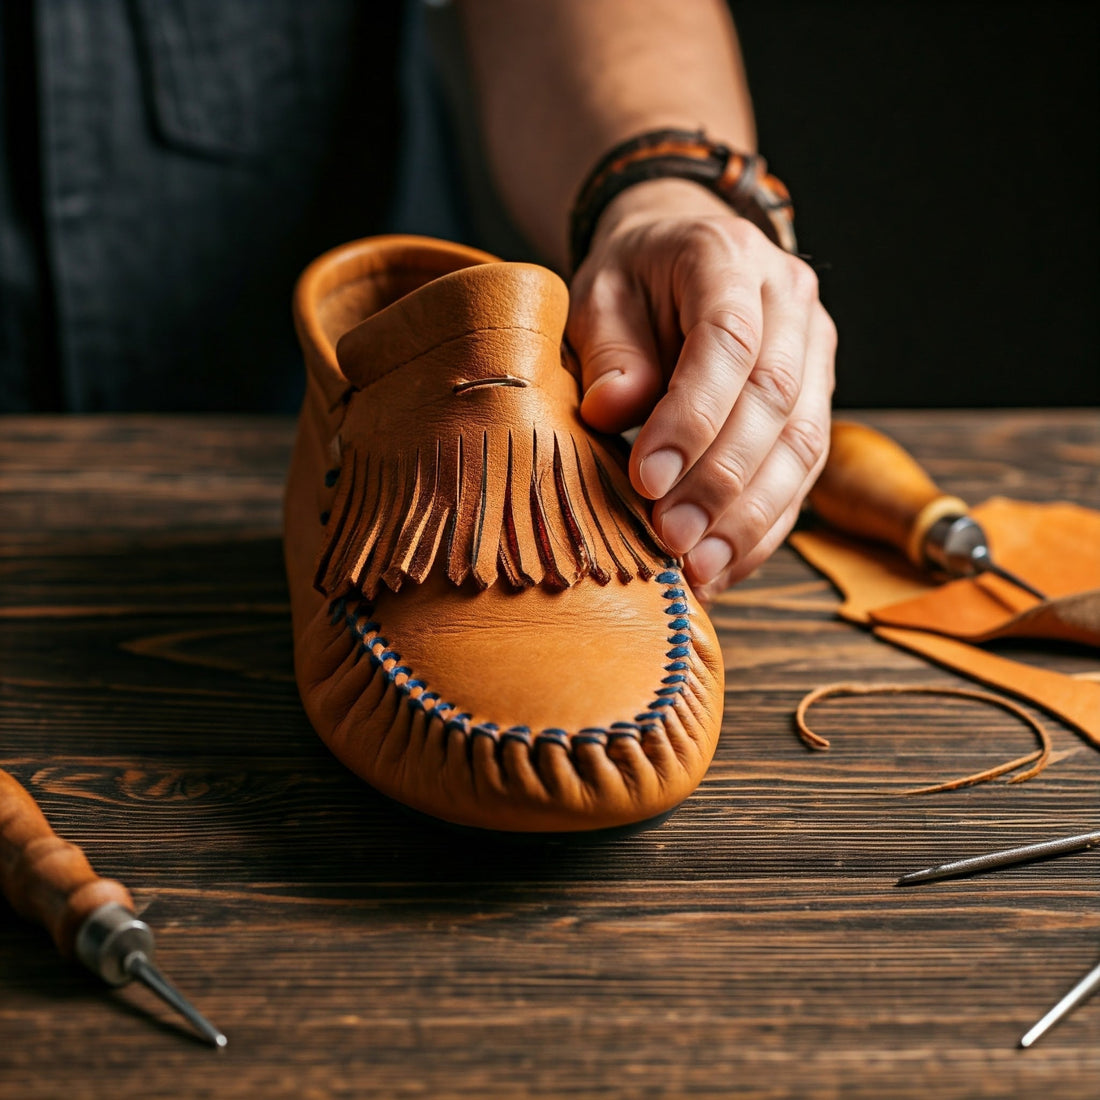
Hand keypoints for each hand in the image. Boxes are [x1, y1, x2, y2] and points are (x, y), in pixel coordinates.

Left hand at [568, 177, 835, 599]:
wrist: (682, 251)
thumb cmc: (633, 279)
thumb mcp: (599, 296)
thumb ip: (608, 350)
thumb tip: (609, 410)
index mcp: (728, 258)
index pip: (728, 341)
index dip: (692, 417)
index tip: (647, 478)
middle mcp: (788, 300)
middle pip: (773, 400)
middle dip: (720, 480)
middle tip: (670, 536)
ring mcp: (814, 350)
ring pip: (803, 444)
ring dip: (750, 516)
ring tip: (698, 566)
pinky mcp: (817, 398)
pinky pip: (804, 472)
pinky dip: (764, 526)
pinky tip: (723, 564)